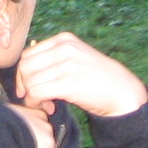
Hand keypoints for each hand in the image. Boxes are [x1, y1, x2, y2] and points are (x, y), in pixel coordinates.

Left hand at [18, 33, 147, 119]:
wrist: (123, 92)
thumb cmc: (98, 79)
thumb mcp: (76, 58)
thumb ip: (54, 59)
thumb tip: (25, 71)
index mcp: (64, 39)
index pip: (27, 54)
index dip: (24, 75)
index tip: (32, 89)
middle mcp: (64, 48)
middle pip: (25, 67)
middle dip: (26, 86)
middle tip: (39, 99)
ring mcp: (67, 64)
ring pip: (29, 81)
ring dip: (33, 98)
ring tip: (47, 104)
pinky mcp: (69, 83)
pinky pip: (36, 92)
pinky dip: (37, 103)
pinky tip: (50, 108)